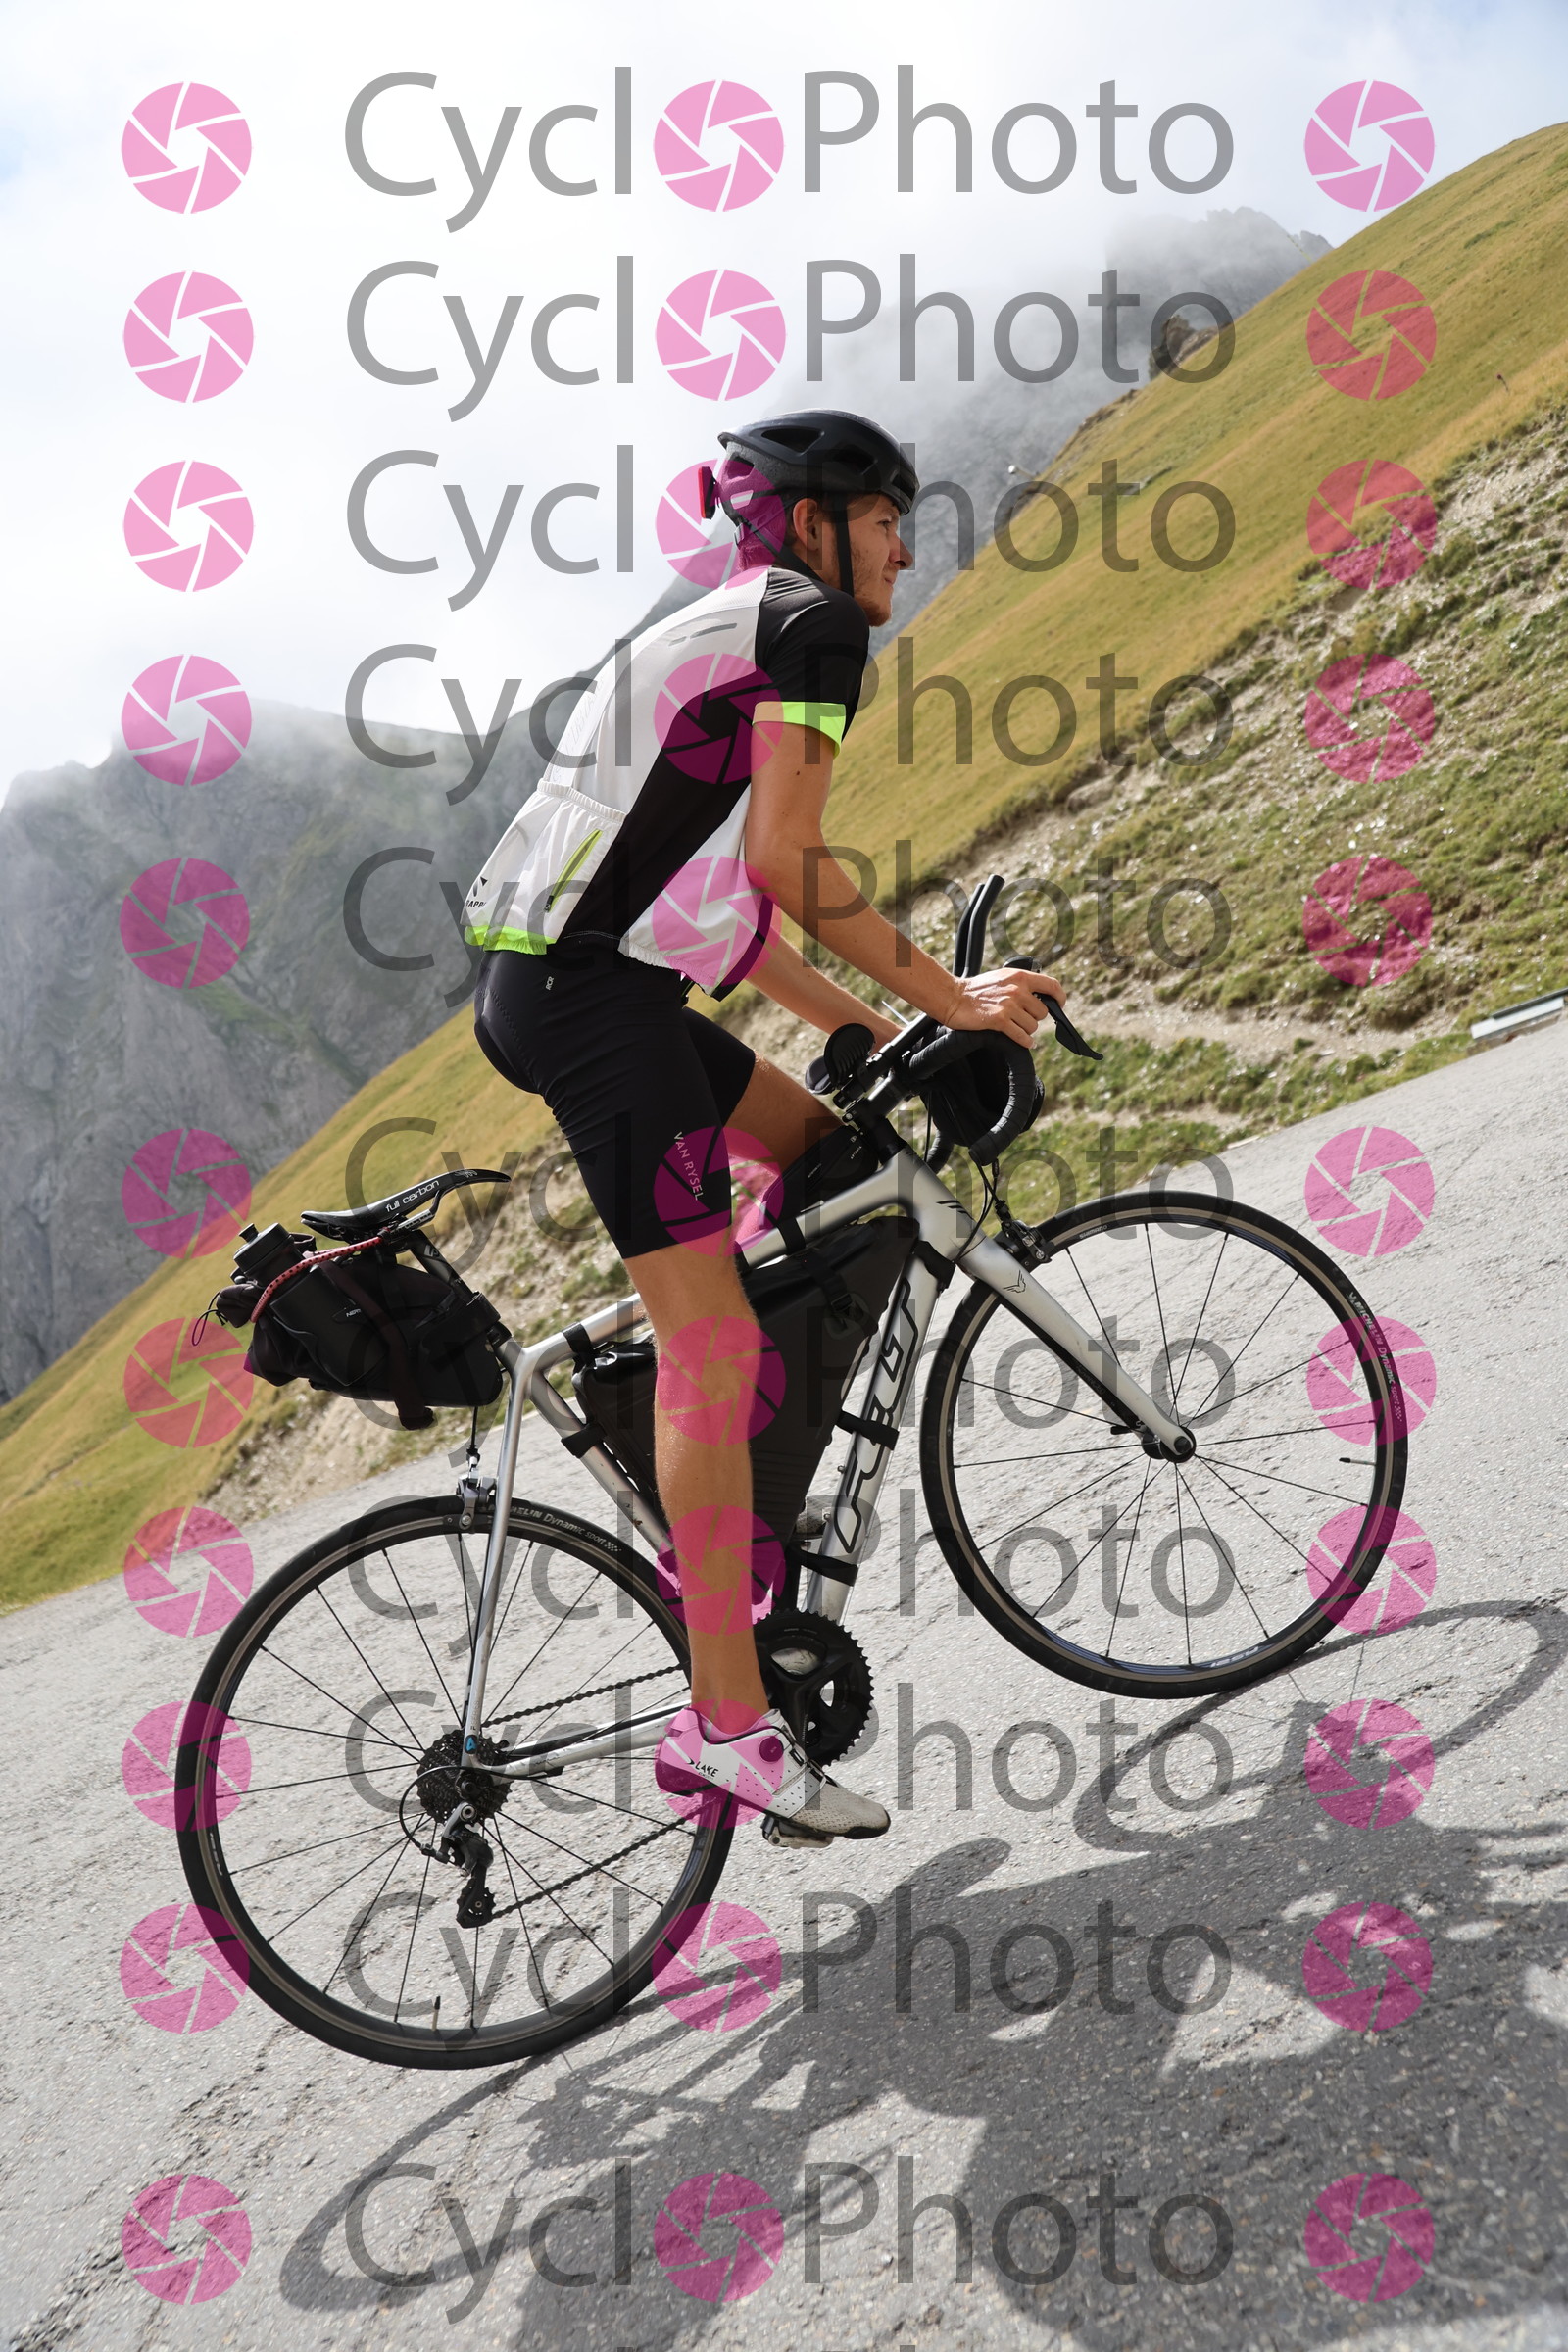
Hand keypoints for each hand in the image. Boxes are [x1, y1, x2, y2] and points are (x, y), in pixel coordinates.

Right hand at [942, 965, 1063, 1045]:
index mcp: (1020, 977)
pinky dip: (1025, 1042)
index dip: (1059, 998)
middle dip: (1034, 1018)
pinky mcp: (999, 1020)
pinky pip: (1022, 1036)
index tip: (1058, 1006)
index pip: (1052, 985)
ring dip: (1026, 1030)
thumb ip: (1021, 984)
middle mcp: (1017, 990)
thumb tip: (1040, 996)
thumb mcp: (1002, 978)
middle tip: (1022, 1019)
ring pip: (1033, 1026)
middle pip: (1042, 1012)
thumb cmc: (976, 990)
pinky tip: (1024, 1042)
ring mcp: (1009, 1005)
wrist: (952, 997)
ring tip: (1014, 1027)